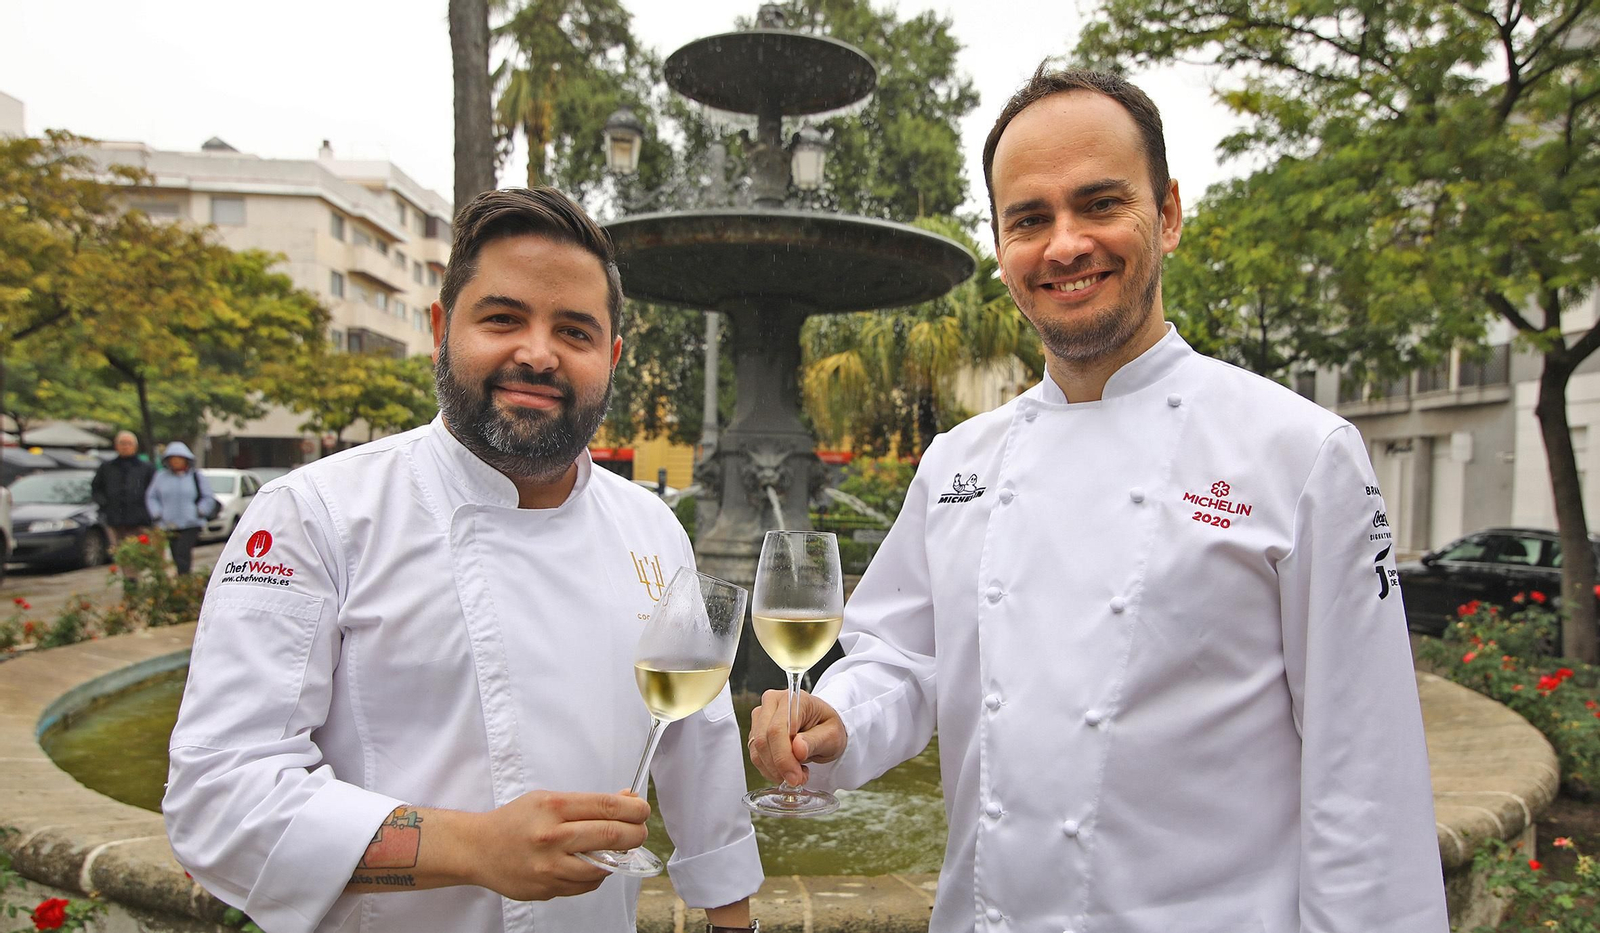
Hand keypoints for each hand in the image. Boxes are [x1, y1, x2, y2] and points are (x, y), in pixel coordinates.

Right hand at [471, 789, 649, 900]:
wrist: (478, 849)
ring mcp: (549, 866)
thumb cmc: (515, 821)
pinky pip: (586, 885)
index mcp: (552, 807)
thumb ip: (587, 803)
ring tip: (618, 849)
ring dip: (618, 859)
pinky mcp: (547, 888)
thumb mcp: (548, 799)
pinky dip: (597, 875)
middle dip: (635, 834)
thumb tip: (627, 799)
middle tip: (640, 832)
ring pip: (602, 866)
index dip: (633, 809)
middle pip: (610, 836)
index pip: (606, 806)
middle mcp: (551, 836)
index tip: (643, 810)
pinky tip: (593, 864)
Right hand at [747, 688, 845, 786]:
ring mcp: (761, 716)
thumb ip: (815, 741)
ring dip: (773, 770)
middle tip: (796, 780)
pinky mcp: (756, 730)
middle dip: (778, 766)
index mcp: (793, 699)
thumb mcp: (832, 736)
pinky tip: (787, 769)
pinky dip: (769, 768)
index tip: (795, 777)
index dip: (783, 757)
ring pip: (756, 749)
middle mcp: (772, 703)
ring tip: (796, 774)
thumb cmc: (828, 727)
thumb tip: (798, 749)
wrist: (823, 727)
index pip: (778, 729)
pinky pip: (755, 754)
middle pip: (763, 739)